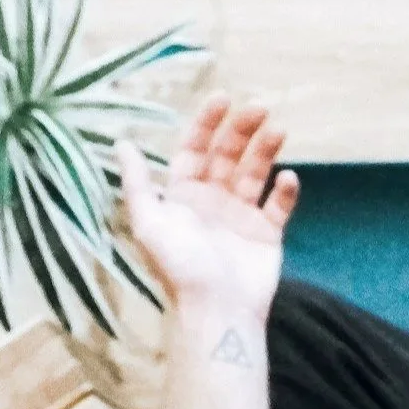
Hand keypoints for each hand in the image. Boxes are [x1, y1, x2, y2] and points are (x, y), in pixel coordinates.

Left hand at [114, 91, 302, 329]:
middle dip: (242, 130)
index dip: (207, 122)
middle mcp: (212, 201)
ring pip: (256, 173)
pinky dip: (285, 190)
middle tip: (259, 107)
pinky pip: (278, 205)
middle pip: (228, 155)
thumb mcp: (148, 222)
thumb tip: (121, 142)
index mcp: (183, 196)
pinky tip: (288, 177)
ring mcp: (241, 217)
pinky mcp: (267, 234)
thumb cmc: (179, 268)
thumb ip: (137, 182)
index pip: (195, 149)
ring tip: (278, 130)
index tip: (223, 98)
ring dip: (266, 150)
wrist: (216, 310)